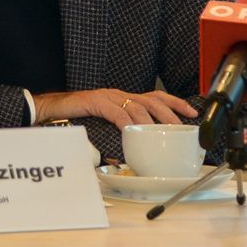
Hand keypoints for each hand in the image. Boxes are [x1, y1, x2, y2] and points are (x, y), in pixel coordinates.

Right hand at [31, 88, 197, 128]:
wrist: (53, 108)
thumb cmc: (79, 117)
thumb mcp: (106, 123)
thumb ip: (123, 131)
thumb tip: (138, 151)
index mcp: (125, 98)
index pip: (157, 96)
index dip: (176, 103)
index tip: (192, 112)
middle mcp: (120, 95)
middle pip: (152, 100)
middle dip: (169, 113)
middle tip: (180, 127)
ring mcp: (108, 97)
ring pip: (136, 106)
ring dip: (151, 120)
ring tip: (159, 132)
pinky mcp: (95, 102)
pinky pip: (114, 112)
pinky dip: (125, 121)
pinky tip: (131, 130)